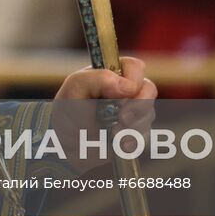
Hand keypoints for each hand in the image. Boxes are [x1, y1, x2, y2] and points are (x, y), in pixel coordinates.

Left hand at [52, 57, 156, 171]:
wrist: (65, 148)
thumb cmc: (68, 112)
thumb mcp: (74, 89)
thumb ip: (97, 79)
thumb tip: (128, 86)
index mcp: (111, 74)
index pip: (135, 67)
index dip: (134, 79)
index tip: (122, 94)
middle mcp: (125, 91)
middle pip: (149, 90)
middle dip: (138, 106)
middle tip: (122, 118)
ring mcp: (133, 112)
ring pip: (148, 115)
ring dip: (132, 126)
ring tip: (112, 133)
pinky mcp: (135, 133)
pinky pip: (145, 136)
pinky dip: (132, 141)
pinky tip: (117, 143)